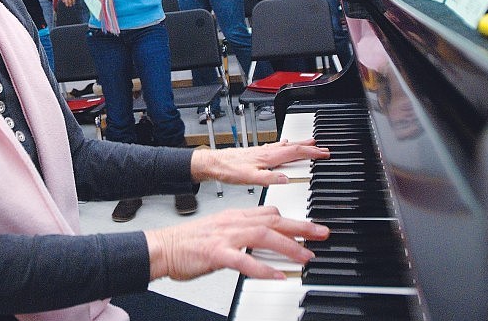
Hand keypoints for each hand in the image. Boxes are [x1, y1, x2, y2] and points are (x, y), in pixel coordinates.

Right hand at [145, 206, 328, 280]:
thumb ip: (243, 230)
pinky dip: (263, 267)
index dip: (293, 219)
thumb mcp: (221, 229)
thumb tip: (263, 235)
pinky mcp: (217, 254)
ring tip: (306, 257)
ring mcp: (226, 237)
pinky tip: (277, 275)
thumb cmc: (190, 242)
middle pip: (273, 221)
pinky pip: (244, 260)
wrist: (165, 247)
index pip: (270, 213)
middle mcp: (234, 223)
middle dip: (301, 227)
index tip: (311, 227)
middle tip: (322, 233)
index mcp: (235, 216)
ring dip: (288, 246)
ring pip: (263, 236)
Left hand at [190, 139, 329, 185]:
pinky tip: (283, 144)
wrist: (214, 164)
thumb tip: (286, 178)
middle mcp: (266, 151)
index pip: (294, 153)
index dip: (311, 153)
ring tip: (310, 142)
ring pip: (285, 145)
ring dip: (299, 144)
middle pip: (293, 147)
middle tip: (323, 147)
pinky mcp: (256, 153)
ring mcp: (262, 151)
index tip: (324, 153)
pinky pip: (276, 146)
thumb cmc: (229, 170)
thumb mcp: (249, 178)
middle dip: (309, 147)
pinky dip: (285, 145)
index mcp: (268, 157)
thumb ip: (268, 178)